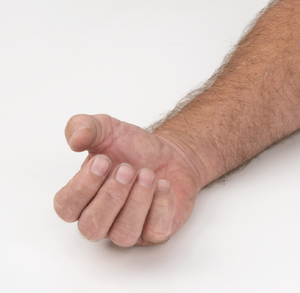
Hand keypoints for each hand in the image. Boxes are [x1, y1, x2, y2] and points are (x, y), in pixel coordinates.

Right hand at [54, 114, 201, 246]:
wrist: (170, 152)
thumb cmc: (133, 147)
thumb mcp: (106, 128)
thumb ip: (84, 127)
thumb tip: (76, 139)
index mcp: (83, 197)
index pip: (66, 207)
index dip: (81, 187)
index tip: (102, 161)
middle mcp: (102, 218)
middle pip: (91, 227)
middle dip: (111, 196)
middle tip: (127, 169)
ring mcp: (129, 228)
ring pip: (123, 234)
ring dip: (137, 202)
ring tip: (148, 174)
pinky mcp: (156, 232)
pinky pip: (155, 232)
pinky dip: (161, 207)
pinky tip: (163, 185)